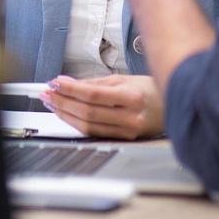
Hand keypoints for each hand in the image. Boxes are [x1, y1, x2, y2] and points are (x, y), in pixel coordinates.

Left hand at [40, 74, 163, 139]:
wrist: (170, 108)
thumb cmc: (149, 91)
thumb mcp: (123, 79)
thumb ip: (93, 83)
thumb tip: (67, 84)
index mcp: (132, 97)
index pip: (93, 94)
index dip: (71, 89)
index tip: (55, 83)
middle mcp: (131, 117)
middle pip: (88, 112)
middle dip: (63, 102)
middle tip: (48, 93)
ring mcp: (128, 131)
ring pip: (89, 126)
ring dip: (65, 114)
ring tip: (52, 103)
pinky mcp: (123, 139)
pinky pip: (95, 132)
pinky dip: (77, 123)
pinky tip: (66, 114)